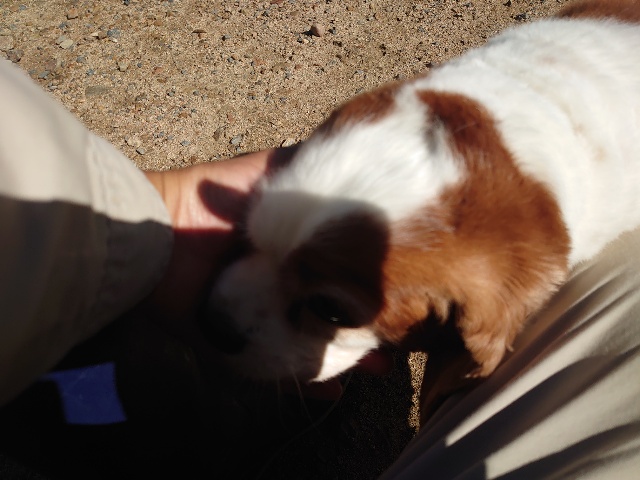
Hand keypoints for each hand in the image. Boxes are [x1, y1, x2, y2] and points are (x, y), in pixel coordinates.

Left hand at [142, 148, 391, 399]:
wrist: (156, 235)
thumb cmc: (217, 200)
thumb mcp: (273, 174)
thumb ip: (313, 169)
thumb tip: (363, 161)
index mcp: (292, 248)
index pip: (341, 268)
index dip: (371, 279)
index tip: (405, 289)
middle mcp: (281, 283)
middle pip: (330, 308)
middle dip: (364, 324)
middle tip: (396, 341)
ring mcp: (260, 316)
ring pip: (312, 341)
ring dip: (344, 356)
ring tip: (379, 368)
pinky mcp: (237, 343)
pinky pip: (276, 368)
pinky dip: (304, 383)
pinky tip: (334, 395)